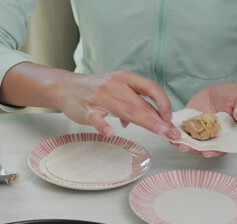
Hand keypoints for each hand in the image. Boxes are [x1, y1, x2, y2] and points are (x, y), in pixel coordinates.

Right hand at [54, 70, 180, 138]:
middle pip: (140, 103)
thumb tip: (152, 120)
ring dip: (144, 121)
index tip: (170, 118)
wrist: (65, 87)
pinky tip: (111, 132)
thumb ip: (133, 102)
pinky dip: (103, 125)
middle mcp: (114, 85)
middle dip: (158, 119)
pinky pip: (96, 118)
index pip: (149, 87)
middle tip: (172, 132)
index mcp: (124, 78)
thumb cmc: (94, 89)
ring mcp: (99, 98)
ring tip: (158, 131)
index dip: (163, 102)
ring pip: (124, 110)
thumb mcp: (116, 88)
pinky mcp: (86, 110)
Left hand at [174, 82, 236, 157]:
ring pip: (190, 140)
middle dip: (193, 149)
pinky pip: (182, 128)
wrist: (223, 91)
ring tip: (174, 141)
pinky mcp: (190, 120)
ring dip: (182, 142)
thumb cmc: (236, 97)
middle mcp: (212, 135)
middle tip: (185, 147)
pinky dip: (175, 130)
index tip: (206, 153)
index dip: (214, 152)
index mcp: (226, 134)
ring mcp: (200, 129)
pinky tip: (168, 130)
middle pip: (202, 147)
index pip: (221, 147)